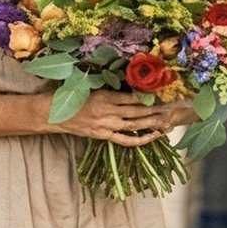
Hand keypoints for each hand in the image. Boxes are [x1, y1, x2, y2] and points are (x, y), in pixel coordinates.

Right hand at [56, 91, 177, 145]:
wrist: (54, 113)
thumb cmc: (74, 97)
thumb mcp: (93, 88)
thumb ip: (112, 90)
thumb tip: (134, 87)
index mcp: (105, 97)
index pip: (133, 97)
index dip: (150, 96)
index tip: (163, 93)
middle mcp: (108, 112)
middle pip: (137, 111)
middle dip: (156, 109)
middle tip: (172, 107)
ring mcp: (106, 125)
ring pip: (135, 125)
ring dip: (152, 123)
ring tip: (167, 120)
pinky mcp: (103, 136)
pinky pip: (126, 140)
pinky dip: (141, 139)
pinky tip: (153, 136)